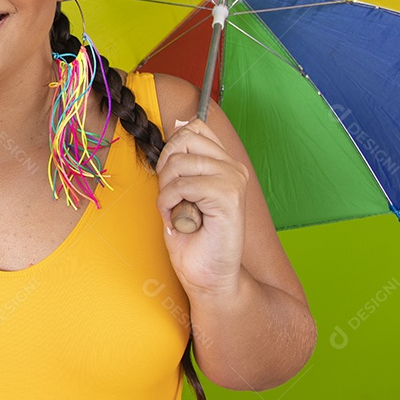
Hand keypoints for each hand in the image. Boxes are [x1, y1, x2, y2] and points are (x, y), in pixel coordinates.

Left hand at [155, 119, 248, 297]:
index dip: (172, 149)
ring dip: (166, 190)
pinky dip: (168, 203)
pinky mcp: (228, 196)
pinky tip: (178, 220)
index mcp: (225, 163)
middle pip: (184, 140)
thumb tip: (181, 124)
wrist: (208, 276)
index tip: (171, 179)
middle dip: (165, 168)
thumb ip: (183, 160)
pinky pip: (182, 185)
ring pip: (179, 162)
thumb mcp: (182, 189)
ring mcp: (233, 180)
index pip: (194, 128)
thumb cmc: (192, 237)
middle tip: (171, 197)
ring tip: (176, 211)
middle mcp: (233, 167)